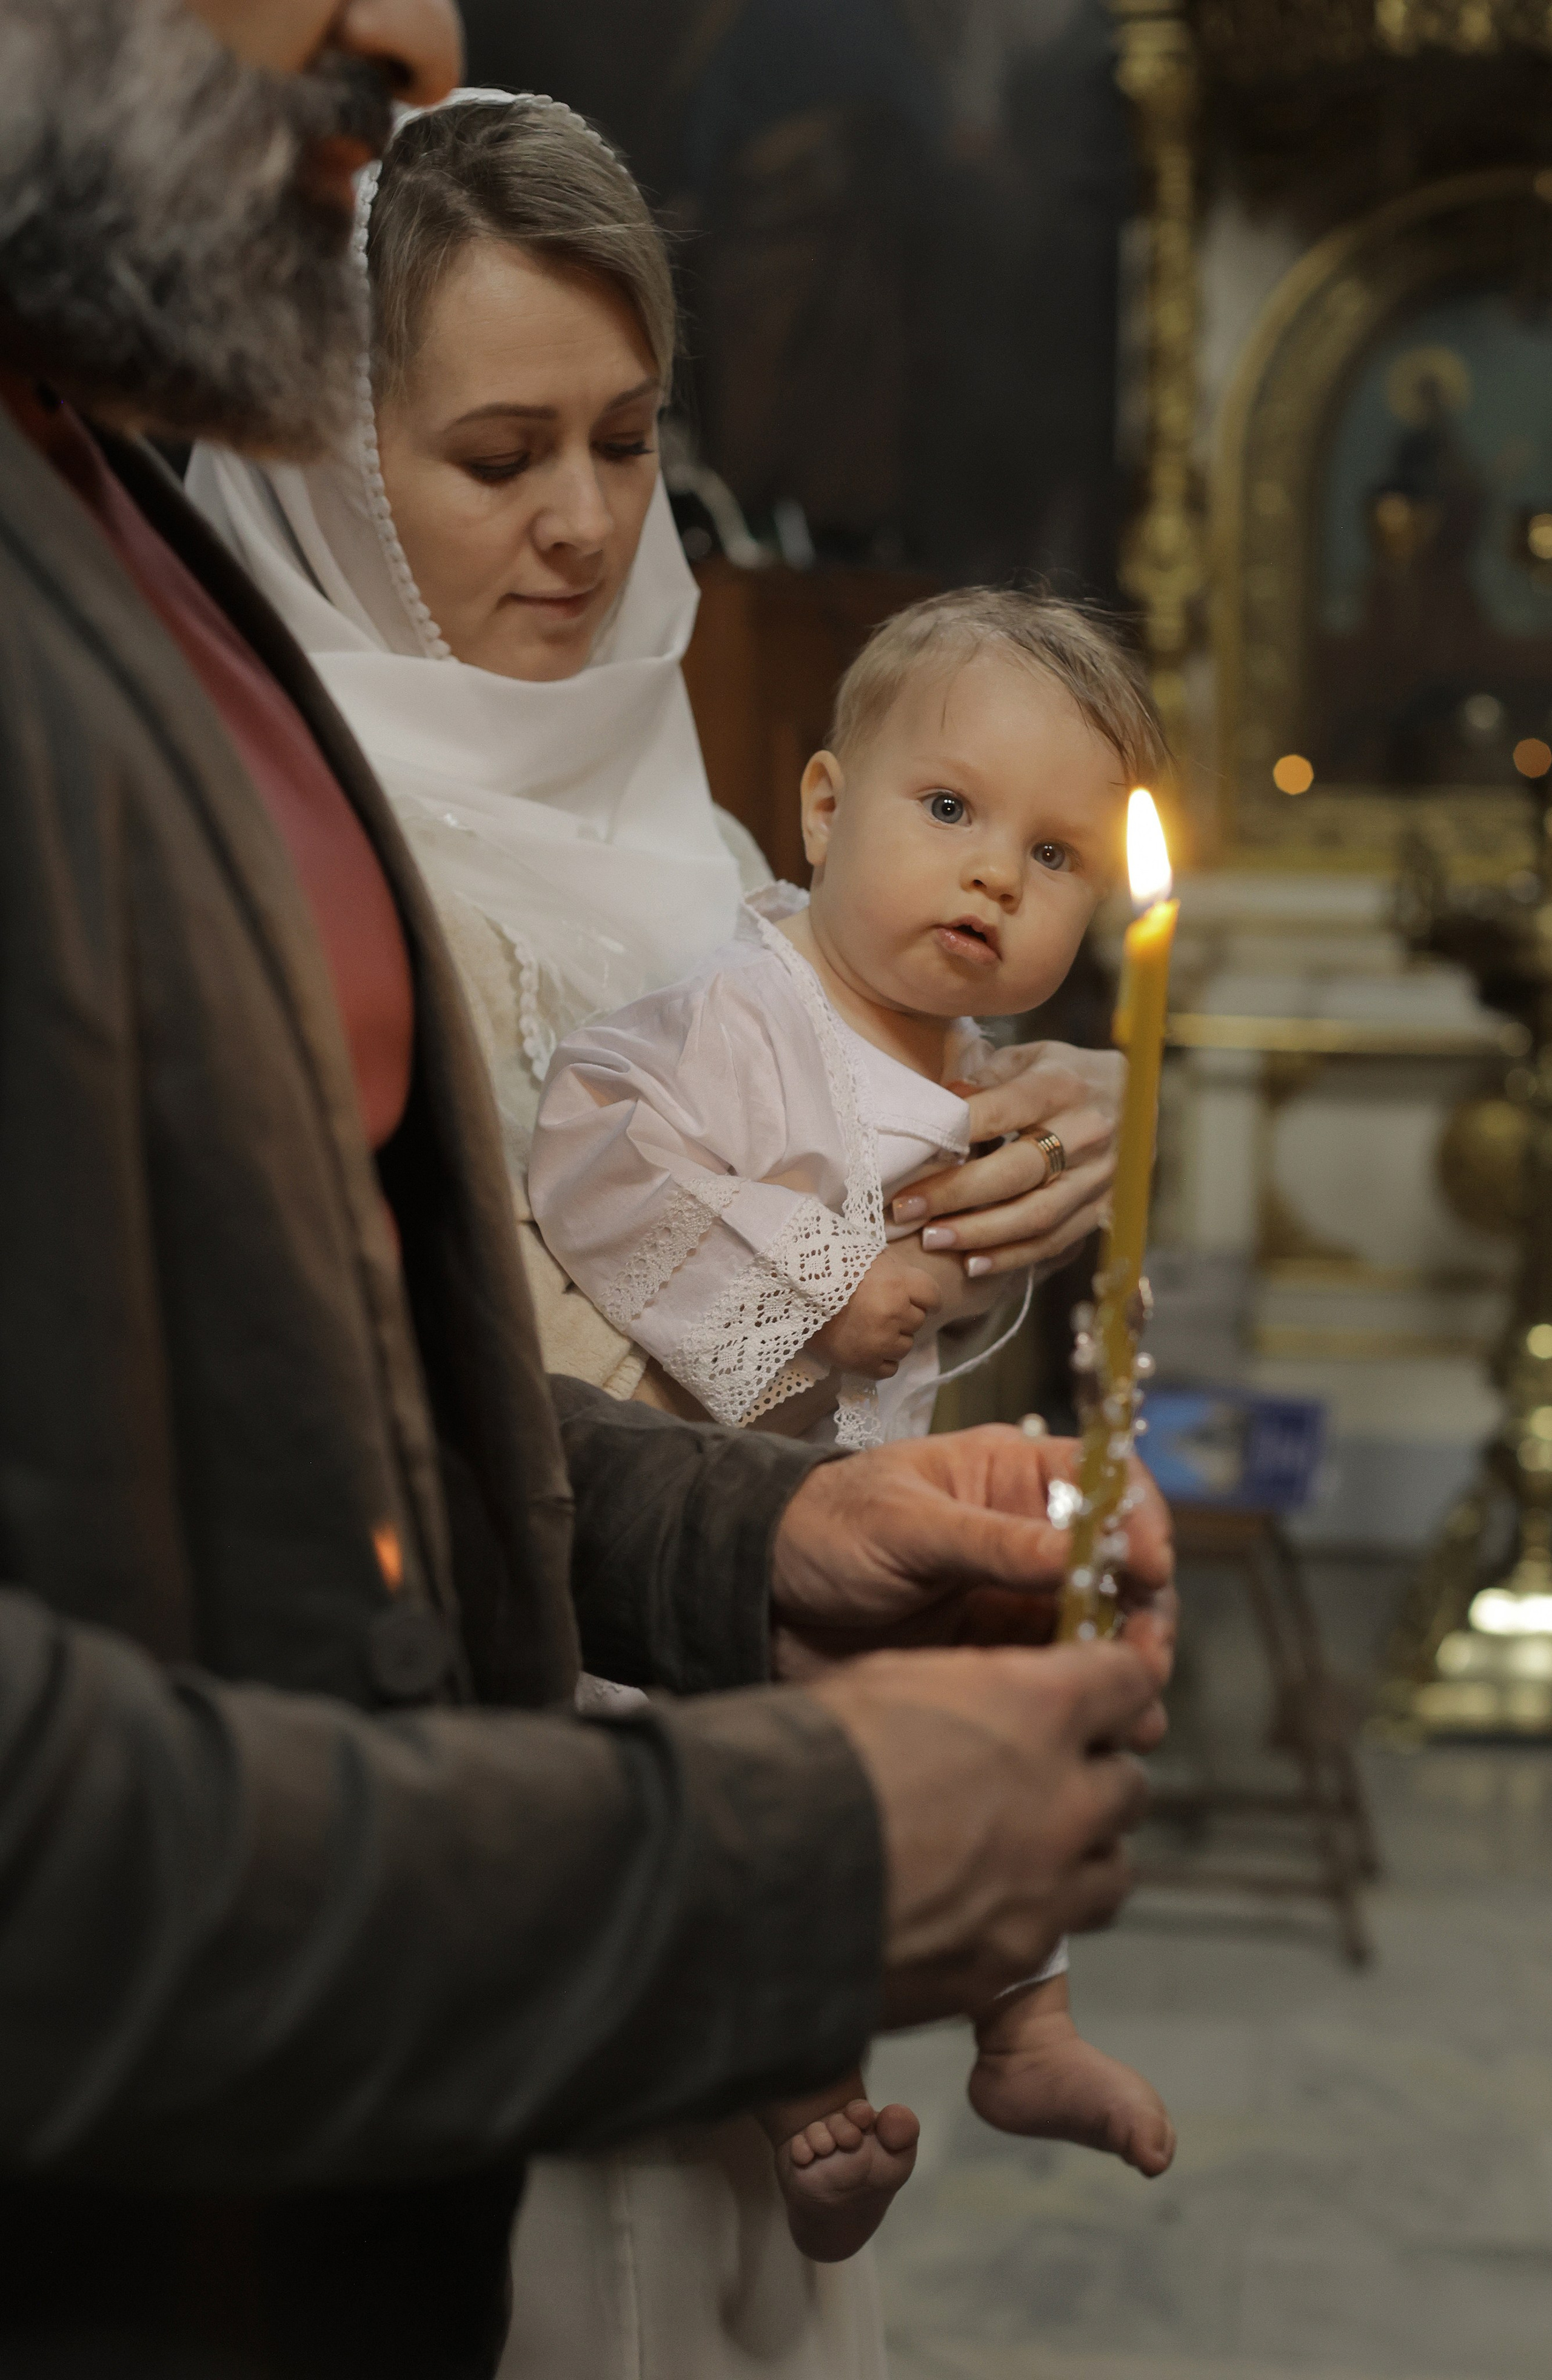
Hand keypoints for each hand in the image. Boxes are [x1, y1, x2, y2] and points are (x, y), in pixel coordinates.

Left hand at [771, 1424, 1174, 1718]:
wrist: (759, 1592)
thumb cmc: (824, 1528)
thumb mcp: (907, 1526)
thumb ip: (993, 1542)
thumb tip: (1079, 1553)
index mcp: (1011, 1475)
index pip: (1106, 1483)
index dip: (1140, 1521)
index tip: (1150, 1569)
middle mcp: (1028, 1532)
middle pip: (1118, 1566)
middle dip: (1143, 1611)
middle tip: (1148, 1659)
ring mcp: (1016, 1595)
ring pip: (1099, 1627)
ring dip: (1126, 1667)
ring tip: (1137, 1712)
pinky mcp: (997, 1651)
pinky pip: (1058, 1673)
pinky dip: (1085, 1698)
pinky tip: (1103, 1727)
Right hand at [807, 1640, 1155, 2022]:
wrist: (759, 1874)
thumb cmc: (809, 1759)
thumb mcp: (890, 1678)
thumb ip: (970, 1691)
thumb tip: (990, 1700)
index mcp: (1037, 1708)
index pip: (1130, 1683)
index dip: (1114, 1683)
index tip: (1097, 1691)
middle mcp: (1062, 1800)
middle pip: (1130, 1783)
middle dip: (1094, 1775)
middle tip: (1047, 1775)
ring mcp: (1045, 1890)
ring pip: (1112, 1868)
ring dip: (1081, 1852)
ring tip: (1027, 1848)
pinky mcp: (1012, 1962)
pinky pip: (1057, 1934)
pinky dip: (1032, 1915)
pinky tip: (979, 1904)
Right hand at [809, 1246, 941, 1377]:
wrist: (793, 1290)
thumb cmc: (833, 1267)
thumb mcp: (871, 1257)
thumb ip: (898, 1271)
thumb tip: (917, 1287)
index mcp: (897, 1284)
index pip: (933, 1297)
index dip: (924, 1297)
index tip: (915, 1298)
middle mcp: (893, 1314)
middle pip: (918, 1321)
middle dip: (903, 1315)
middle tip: (878, 1307)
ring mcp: (879, 1342)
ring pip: (905, 1346)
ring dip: (893, 1338)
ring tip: (868, 1326)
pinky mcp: (862, 1364)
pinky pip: (889, 1368)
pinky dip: (881, 1359)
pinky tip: (866, 1346)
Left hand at [890, 1042, 1121, 1280]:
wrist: (1138, 1095)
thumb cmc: (1067, 1074)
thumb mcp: (1030, 1057)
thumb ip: (987, 1078)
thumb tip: (944, 1101)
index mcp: (1062, 1086)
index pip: (1001, 1113)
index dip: (953, 1137)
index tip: (910, 1158)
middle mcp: (1088, 1133)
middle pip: (1015, 1172)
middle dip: (954, 1195)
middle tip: (906, 1209)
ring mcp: (1100, 1176)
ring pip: (1035, 1215)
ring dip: (979, 1233)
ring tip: (932, 1240)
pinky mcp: (1104, 1208)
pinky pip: (1055, 1241)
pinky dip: (1012, 1256)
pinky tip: (972, 1262)